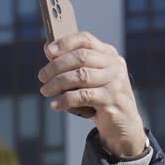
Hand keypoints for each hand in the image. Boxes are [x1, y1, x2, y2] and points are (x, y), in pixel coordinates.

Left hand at [38, 32, 146, 158]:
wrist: (123, 125)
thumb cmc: (100, 99)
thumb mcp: (90, 79)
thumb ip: (74, 65)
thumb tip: (48, 49)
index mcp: (109, 54)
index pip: (86, 39)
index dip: (65, 43)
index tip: (48, 51)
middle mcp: (114, 65)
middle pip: (80, 57)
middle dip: (56, 66)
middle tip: (42, 77)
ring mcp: (115, 81)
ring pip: (80, 76)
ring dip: (57, 83)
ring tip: (45, 91)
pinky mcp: (111, 99)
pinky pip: (83, 96)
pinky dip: (65, 100)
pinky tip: (56, 105)